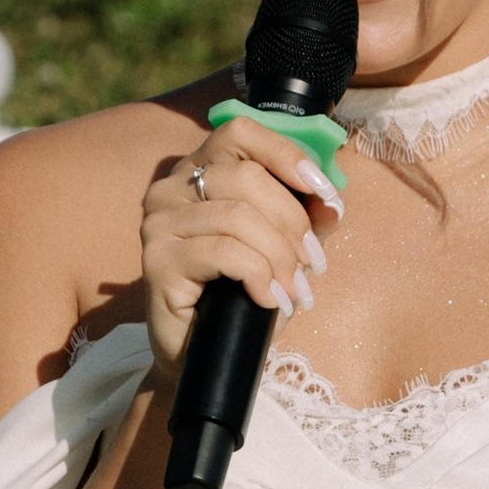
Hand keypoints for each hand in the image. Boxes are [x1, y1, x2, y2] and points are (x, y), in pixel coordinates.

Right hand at [139, 112, 344, 388]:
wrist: (198, 355)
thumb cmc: (238, 296)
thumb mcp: (281, 251)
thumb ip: (305, 222)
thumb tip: (332, 203)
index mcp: (198, 171)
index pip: (239, 132)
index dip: (285, 154)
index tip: (323, 190)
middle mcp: (170, 188)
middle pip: (245, 176)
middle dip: (292, 221)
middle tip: (313, 263)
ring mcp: (158, 222)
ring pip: (237, 216)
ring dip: (279, 256)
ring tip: (294, 290)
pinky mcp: (156, 260)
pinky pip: (223, 251)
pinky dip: (258, 275)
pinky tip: (268, 299)